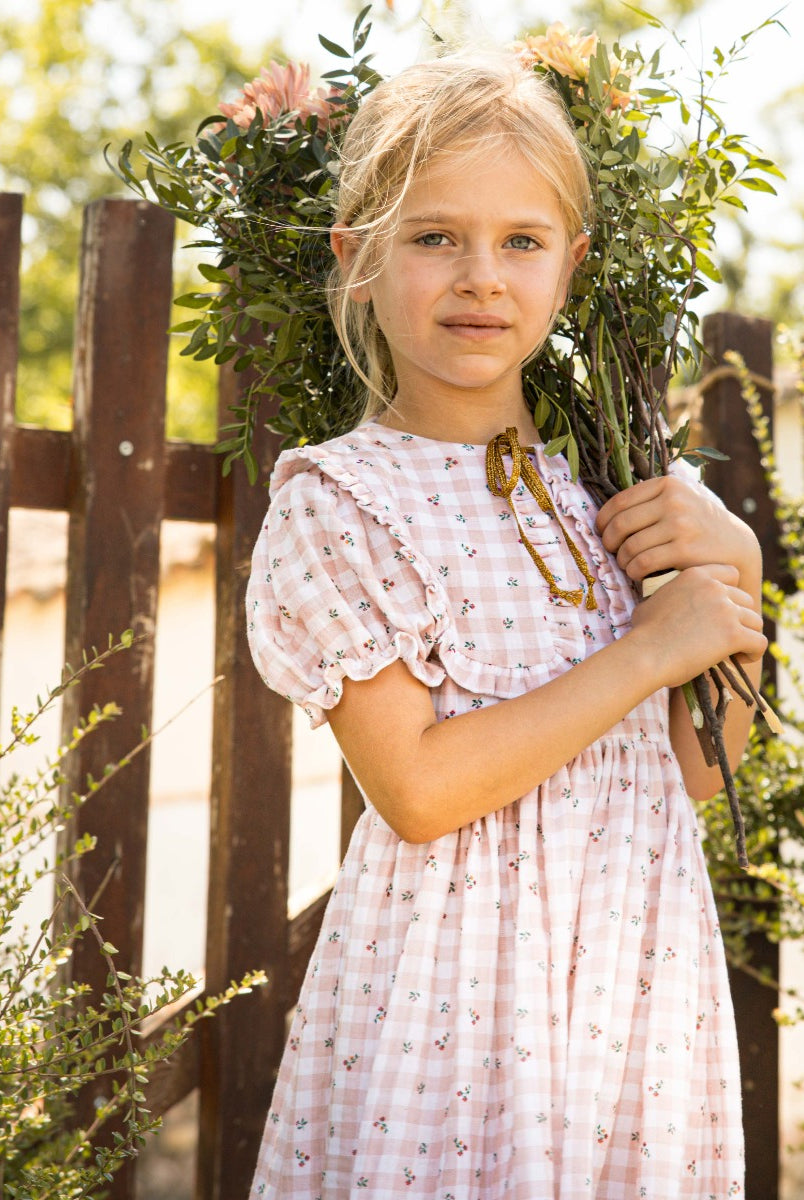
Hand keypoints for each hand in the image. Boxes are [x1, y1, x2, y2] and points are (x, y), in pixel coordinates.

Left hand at [595, 475, 760, 587]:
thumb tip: (605, 515)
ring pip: (630, 546)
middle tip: (611, 551)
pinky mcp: (684, 549)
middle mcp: (674, 501)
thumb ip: (649, 500)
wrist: (736, 545)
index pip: (619, 502)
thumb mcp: (678, 500)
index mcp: (667, 485)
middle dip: (609, 542)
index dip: (603, 520)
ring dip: (622, 560)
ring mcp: (680, 524)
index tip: (601, 532)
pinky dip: (633, 571)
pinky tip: (636, 573)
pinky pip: (643, 562)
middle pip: (621, 525)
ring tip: (626, 564)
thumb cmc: (697, 524)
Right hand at [628, 563, 766, 689]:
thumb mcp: (653, 601)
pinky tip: (739, 659)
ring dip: (746, 636)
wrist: (644, 654)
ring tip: (732, 651)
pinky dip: (753, 653)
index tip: (722, 612)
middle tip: (725, 636)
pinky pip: (759, 642)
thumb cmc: (642, 634)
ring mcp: (726, 610)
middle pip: (746, 600)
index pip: (731, 574)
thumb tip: (670, 603)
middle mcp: (714, 588)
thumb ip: (672, 595)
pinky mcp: (734, 634)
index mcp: (696, 575)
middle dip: (739, 619)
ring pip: (755, 622)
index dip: (731, 594)